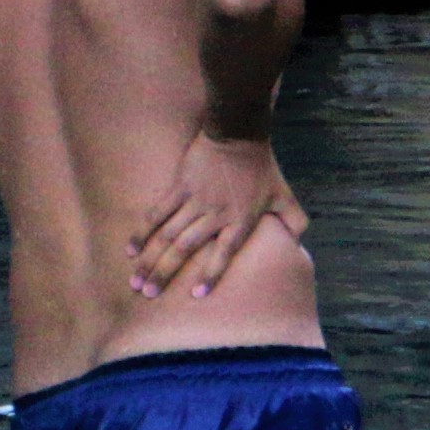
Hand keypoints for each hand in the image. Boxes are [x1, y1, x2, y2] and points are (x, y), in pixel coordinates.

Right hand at [131, 133, 307, 301]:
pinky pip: (157, 213)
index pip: (225, 252)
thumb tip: (299, 244)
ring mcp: (195, 200)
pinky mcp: (180, 187)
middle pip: (186, 248)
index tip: (197, 295)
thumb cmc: (263, 167)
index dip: (211, 273)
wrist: (239, 133)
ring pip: (167, 235)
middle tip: (148, 294)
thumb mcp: (284, 195)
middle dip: (165, 273)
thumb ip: (294, 220)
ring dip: (150, 259)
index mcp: (241, 220)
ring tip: (135, 281)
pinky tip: (131, 250)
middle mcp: (216, 214)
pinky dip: (143, 232)